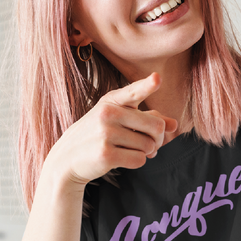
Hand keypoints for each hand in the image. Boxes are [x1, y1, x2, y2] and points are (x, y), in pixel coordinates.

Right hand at [46, 72, 177, 186]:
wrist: (67, 158)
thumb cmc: (98, 135)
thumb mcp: (118, 120)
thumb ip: (147, 119)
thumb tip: (174, 125)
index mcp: (111, 101)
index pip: (133, 92)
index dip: (147, 86)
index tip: (157, 78)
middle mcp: (108, 114)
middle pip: (155, 126)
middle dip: (158, 138)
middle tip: (151, 144)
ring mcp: (105, 134)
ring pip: (149, 145)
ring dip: (147, 152)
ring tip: (133, 150)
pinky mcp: (106, 154)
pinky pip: (140, 159)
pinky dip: (138, 161)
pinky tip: (124, 159)